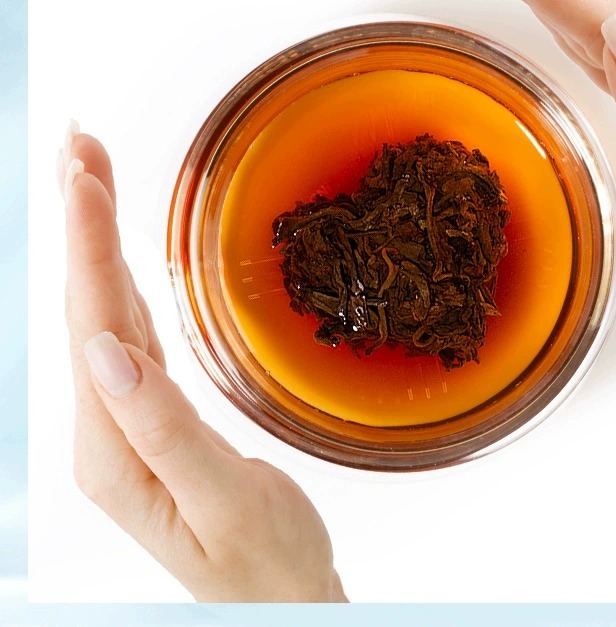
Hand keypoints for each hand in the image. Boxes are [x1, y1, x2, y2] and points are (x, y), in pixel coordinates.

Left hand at [59, 125, 346, 601]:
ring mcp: (128, 425)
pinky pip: (134, 337)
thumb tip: (106, 351)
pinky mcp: (156, 421)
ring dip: (97, 246)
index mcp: (113, 448)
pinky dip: (125, 285)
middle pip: (89, 309)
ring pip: (106, 317)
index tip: (83, 173)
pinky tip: (121, 259)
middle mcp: (107, 431)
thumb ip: (163, 429)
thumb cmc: (265, 563)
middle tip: (80, 144)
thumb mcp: (221, 501)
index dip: (88, 245)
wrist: (283, 601)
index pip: (93, 326)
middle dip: (81, 223)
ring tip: (92, 179)